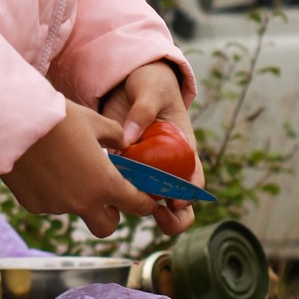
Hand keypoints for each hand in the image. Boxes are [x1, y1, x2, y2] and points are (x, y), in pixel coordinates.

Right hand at [2, 99, 161, 239]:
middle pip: (106, 227)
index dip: (145, 204)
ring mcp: (56, 207)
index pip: (135, 205)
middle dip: (110, 215)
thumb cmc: (59, 118)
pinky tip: (42, 167)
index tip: (146, 201)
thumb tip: (122, 142)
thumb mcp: (94, 121)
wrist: (15, 123)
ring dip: (76, 196)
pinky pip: (49, 202)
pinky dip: (51, 191)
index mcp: (104, 183)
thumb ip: (114, 135)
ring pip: (74, 209)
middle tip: (105, 196)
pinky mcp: (34, 205)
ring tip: (63, 164)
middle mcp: (83, 202)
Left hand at [100, 60, 202, 237]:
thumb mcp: (152, 91)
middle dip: (172, 218)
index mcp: (184, 150)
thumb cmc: (151, 84)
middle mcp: (167, 166)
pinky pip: (120, 186)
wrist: (128, 79)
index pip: (194, 180)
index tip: (178, 201)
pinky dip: (114, 192)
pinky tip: (104, 191)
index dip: (190, 195)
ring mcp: (144, 169)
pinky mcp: (122, 166)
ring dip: (139, 209)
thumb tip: (129, 140)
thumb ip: (142, 111)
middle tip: (159, 215)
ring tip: (128, 206)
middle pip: (176, 203)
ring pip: (147, 202)